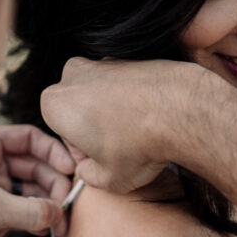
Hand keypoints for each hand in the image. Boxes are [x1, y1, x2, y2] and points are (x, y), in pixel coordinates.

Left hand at [0, 124, 74, 236]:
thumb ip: (28, 209)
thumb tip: (57, 214)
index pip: (28, 138)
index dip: (52, 151)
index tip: (70, 168)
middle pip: (37, 164)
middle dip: (54, 181)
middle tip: (66, 201)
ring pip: (36, 189)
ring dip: (51, 203)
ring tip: (60, 219)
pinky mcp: (0, 213)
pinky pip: (30, 211)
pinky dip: (42, 218)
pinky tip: (48, 227)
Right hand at [41, 57, 221, 192]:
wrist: (182, 109)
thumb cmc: (139, 146)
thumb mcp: (108, 179)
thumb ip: (88, 176)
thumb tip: (88, 170)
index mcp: (54, 103)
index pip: (62, 134)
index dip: (84, 152)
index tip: (103, 161)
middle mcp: (72, 75)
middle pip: (78, 110)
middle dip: (94, 128)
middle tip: (121, 150)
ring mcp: (102, 62)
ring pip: (100, 95)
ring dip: (113, 113)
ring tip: (139, 135)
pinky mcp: (129, 57)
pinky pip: (123, 84)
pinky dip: (133, 100)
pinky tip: (151, 117)